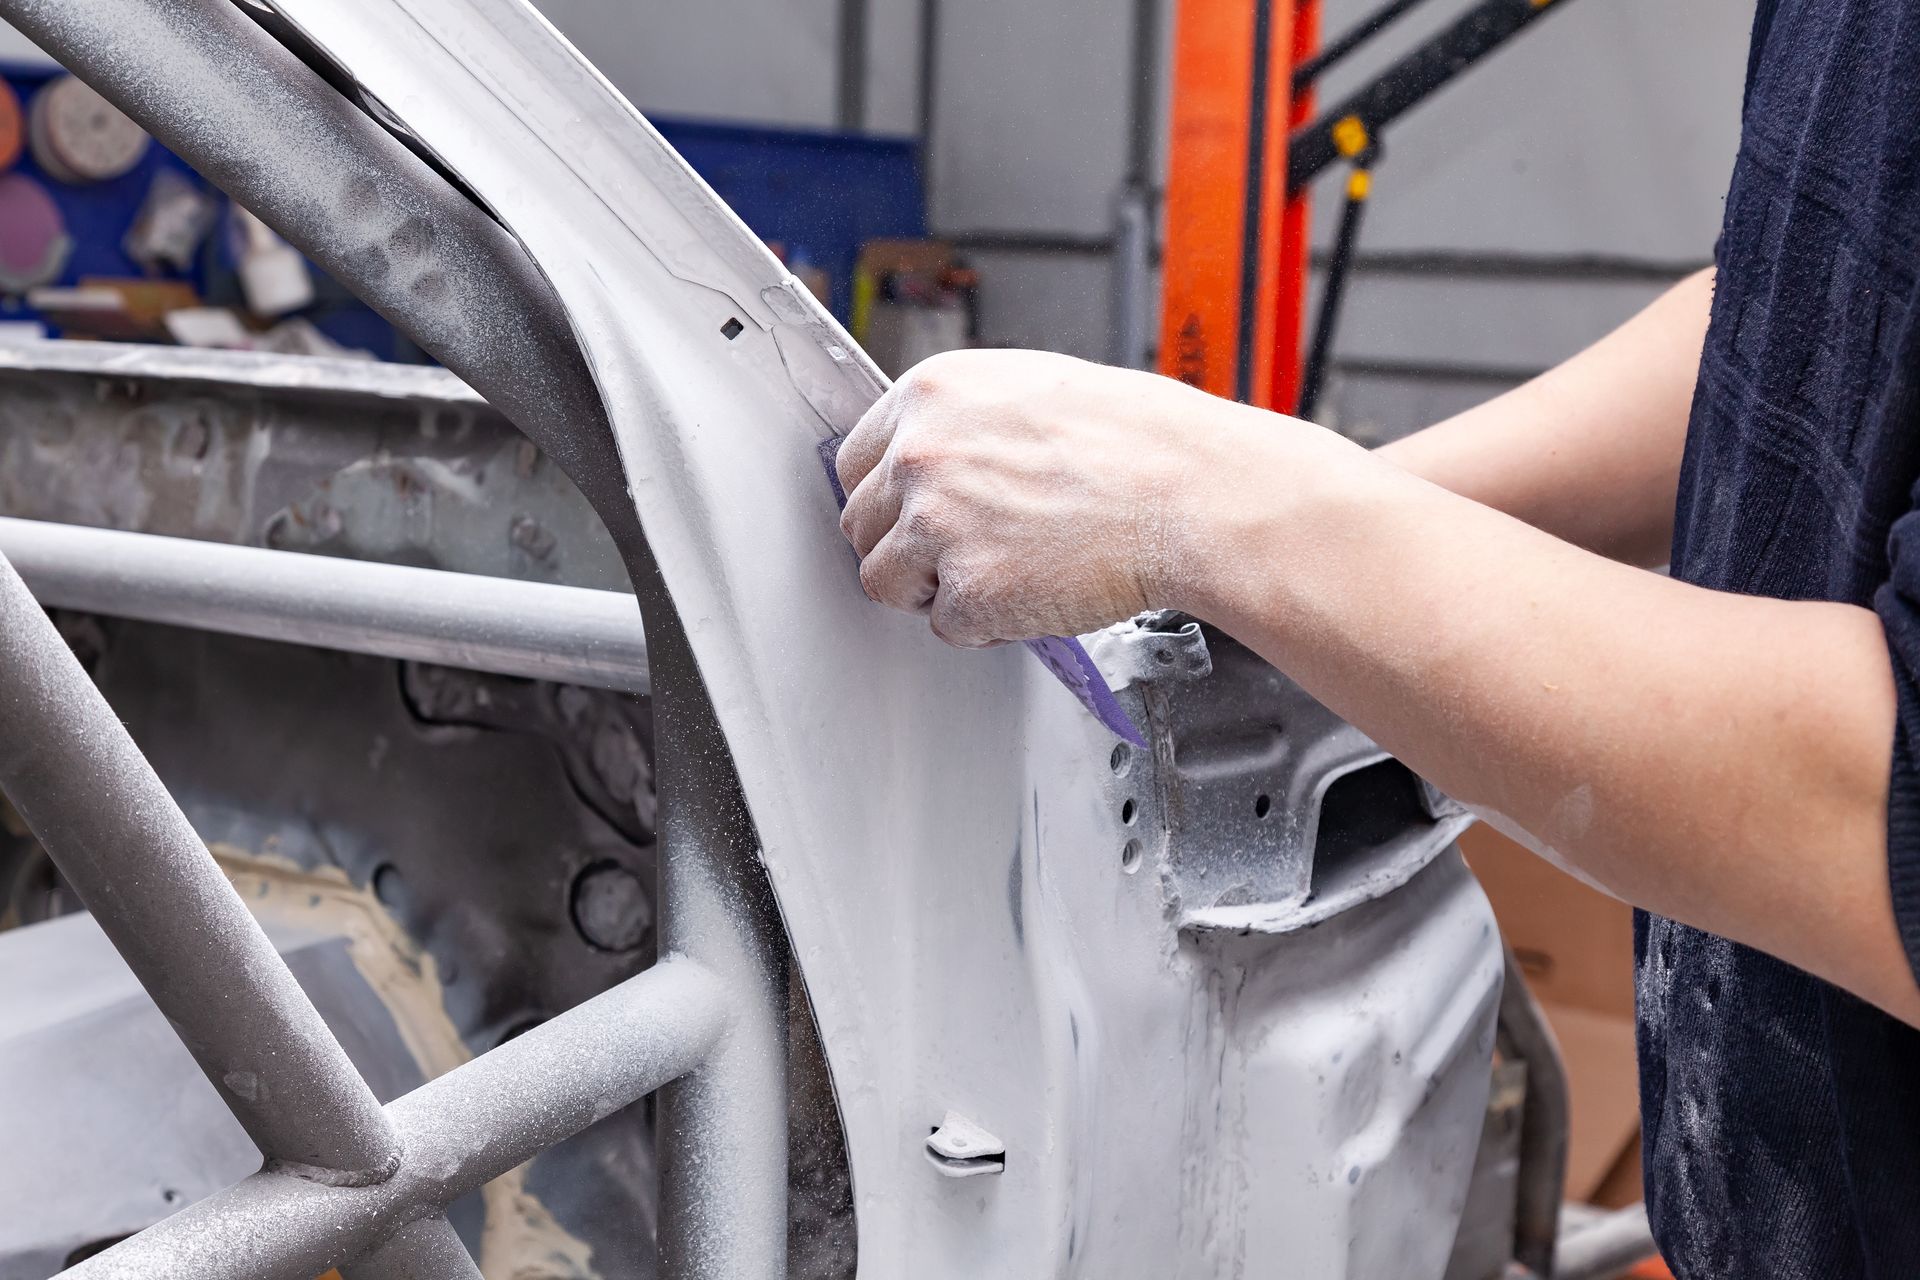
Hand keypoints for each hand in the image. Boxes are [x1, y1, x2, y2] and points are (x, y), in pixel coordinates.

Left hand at [835, 348, 1251, 647]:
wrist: (1187, 491)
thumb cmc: (1134, 442)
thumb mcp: (1028, 392)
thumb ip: (961, 423)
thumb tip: (929, 456)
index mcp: (930, 395)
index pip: (855, 462)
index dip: (888, 497)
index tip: (910, 513)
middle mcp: (920, 454)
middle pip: (861, 525)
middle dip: (906, 546)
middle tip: (966, 549)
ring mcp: (937, 524)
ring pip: (884, 581)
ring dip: (934, 588)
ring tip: (1002, 571)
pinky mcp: (968, 590)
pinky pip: (947, 626)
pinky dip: (987, 624)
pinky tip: (1033, 591)